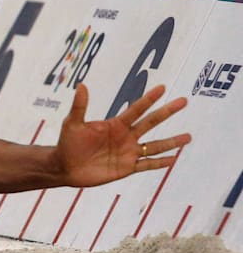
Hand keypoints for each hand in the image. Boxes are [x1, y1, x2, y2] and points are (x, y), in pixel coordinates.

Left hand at [56, 83, 190, 186]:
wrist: (65, 166)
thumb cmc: (68, 143)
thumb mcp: (72, 123)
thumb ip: (79, 106)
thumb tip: (82, 85)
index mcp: (115, 124)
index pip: (136, 109)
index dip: (149, 99)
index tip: (163, 87)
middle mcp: (125, 136)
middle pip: (151, 122)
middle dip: (167, 112)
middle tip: (184, 101)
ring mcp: (128, 152)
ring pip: (154, 146)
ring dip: (171, 142)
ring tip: (189, 137)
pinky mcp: (126, 168)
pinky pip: (147, 165)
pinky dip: (160, 163)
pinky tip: (173, 159)